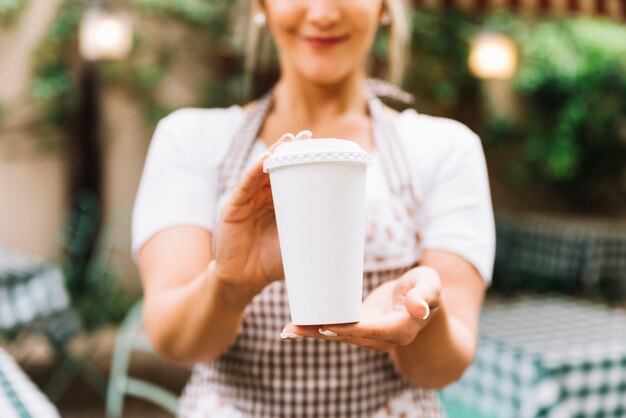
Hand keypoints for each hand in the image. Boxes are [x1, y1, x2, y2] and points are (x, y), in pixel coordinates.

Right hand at [212, 130, 312, 295]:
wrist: (244, 281)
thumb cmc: (271, 264)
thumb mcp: (299, 244)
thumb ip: (316, 233)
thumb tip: (353, 227)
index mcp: (278, 203)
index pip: (292, 175)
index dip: (303, 160)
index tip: (320, 146)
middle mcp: (262, 196)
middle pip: (277, 165)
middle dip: (291, 149)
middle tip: (307, 136)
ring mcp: (247, 199)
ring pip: (261, 169)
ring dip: (274, 152)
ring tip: (289, 140)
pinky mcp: (233, 206)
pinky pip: (245, 183)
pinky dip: (256, 169)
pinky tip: (267, 159)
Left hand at [281, 266, 441, 351]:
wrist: (420, 298)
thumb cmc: (425, 287)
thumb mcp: (431, 285)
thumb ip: (425, 294)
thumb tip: (416, 308)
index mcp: (400, 329)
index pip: (371, 330)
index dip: (348, 329)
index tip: (326, 325)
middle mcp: (383, 338)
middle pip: (348, 337)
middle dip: (320, 333)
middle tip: (292, 329)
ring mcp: (369, 336)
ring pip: (338, 336)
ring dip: (312, 333)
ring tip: (287, 330)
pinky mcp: (359, 328)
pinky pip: (336, 330)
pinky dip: (316, 329)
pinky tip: (295, 328)